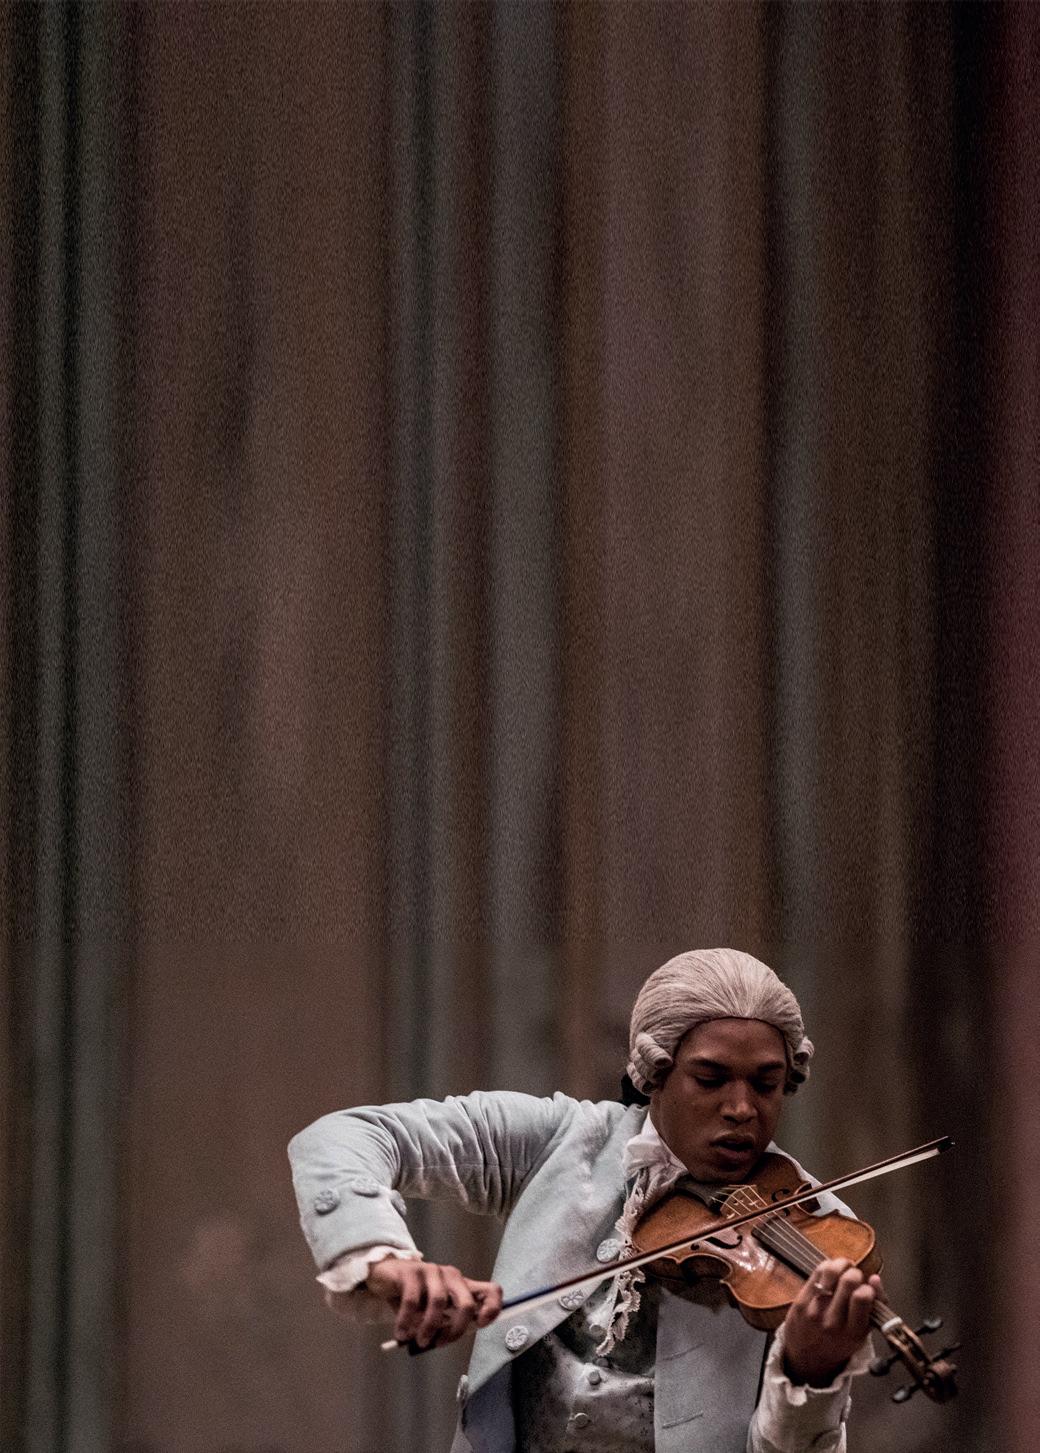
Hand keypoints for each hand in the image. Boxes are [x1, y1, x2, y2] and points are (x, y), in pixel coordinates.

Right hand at [365, 1257, 502, 1348]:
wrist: (385, 1277)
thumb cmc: (415, 1298)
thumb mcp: (434, 1311)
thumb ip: (446, 1323)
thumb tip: (449, 1339)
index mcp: (462, 1286)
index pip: (491, 1290)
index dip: (493, 1308)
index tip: (481, 1325)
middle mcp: (451, 1276)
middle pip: (467, 1302)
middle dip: (456, 1329)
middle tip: (440, 1344)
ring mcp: (432, 1271)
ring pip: (438, 1302)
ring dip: (429, 1327)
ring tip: (419, 1340)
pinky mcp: (411, 1271)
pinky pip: (412, 1301)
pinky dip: (406, 1321)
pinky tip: (401, 1333)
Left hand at [781, 1257, 879, 1386]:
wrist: (808, 1359)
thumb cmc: (839, 1343)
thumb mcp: (862, 1334)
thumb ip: (876, 1308)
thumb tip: (875, 1279)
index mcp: (853, 1332)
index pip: (862, 1297)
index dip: (868, 1287)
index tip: (867, 1290)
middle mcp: (833, 1322)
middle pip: (848, 1281)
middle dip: (856, 1273)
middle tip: (855, 1278)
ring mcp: (815, 1311)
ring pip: (831, 1271)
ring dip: (841, 1264)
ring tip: (844, 1270)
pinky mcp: (801, 1302)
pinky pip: (816, 1272)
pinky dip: (827, 1267)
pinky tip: (831, 1274)